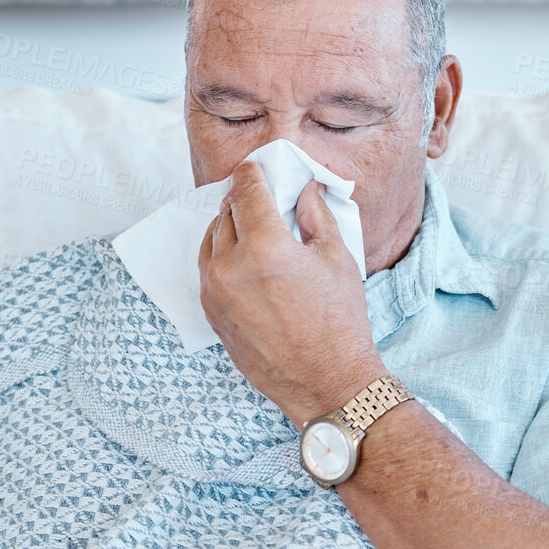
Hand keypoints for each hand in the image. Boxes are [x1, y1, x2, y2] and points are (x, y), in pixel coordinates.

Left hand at [198, 163, 386, 428]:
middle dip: (242, 198)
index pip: (246, 189)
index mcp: (266, 244)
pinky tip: (242, 256)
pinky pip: (207, 269)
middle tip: (260, 195)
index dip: (252, 173)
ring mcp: (215, 290)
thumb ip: (315, 215)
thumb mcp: (337, 258)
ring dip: (228, 225)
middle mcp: (231, 264)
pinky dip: (221, 254)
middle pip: (226, 211)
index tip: (257, 168)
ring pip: (211, 239)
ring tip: (251, 225)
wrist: (326, 381)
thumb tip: (305, 189)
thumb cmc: (340, 321)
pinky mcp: (210, 312)